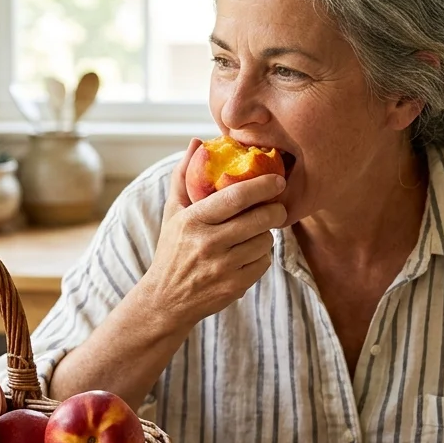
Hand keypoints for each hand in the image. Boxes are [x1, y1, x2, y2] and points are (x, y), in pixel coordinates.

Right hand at [137, 138, 287, 325]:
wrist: (165, 300)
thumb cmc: (171, 250)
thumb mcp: (172, 212)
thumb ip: (184, 175)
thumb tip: (196, 143)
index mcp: (193, 220)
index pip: (235, 197)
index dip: (262, 185)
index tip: (277, 180)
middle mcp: (208, 244)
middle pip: (259, 219)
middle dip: (275, 210)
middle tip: (276, 206)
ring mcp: (222, 267)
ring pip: (264, 241)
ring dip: (265, 235)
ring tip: (254, 233)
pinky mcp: (234, 286)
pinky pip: (263, 263)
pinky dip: (260, 257)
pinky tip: (248, 254)